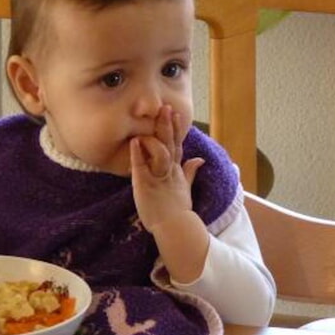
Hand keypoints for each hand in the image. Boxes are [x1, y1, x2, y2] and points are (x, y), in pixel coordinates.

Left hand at [130, 106, 203, 235]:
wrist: (175, 227)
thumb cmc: (177, 210)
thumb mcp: (186, 188)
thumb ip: (191, 172)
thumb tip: (200, 159)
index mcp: (177, 170)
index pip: (177, 145)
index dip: (176, 130)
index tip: (175, 114)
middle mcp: (169, 170)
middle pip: (170, 144)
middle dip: (168, 125)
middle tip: (166, 107)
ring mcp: (158, 177)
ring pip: (159, 152)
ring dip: (156, 135)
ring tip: (153, 118)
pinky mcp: (145, 185)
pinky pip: (141, 167)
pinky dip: (138, 154)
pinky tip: (135, 142)